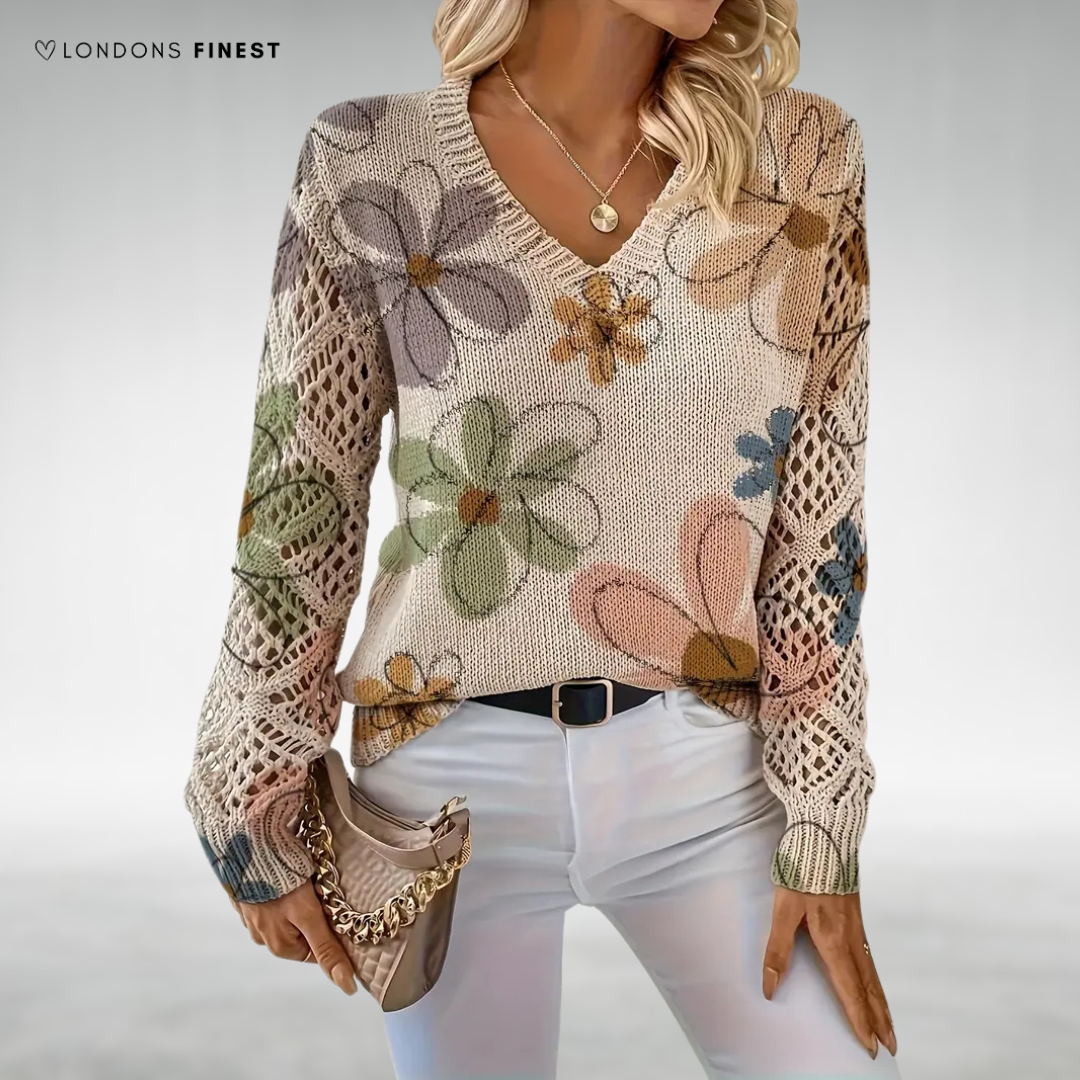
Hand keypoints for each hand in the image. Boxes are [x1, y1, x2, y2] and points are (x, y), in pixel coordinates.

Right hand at [229, 878, 356, 995]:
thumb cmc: (281, 882)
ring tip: (305, 878)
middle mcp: (263, 936)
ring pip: (288, 914)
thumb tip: (347, 986)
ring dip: (299, 899)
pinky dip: (284, 888)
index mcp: (279, 946)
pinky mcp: (249, 894)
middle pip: (303, 932)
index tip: (339, 910)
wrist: (246, 845)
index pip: (317, 949)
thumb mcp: (309, 916)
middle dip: (315, 914)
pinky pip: (273, 896)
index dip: (332, 931)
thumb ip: (327, 949)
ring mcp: (253, 915)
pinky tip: (287, 872)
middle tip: (323, 890)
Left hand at [762, 885, 895, 1058]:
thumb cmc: (801, 871)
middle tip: (890, 1047)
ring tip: (888, 1025)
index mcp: (833, 941)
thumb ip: (778, 948)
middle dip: (879, 1019)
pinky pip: (869, 956)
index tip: (870, 1047)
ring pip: (873, 973)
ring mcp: (856, 927)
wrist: (825, 835)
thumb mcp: (783, 908)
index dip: (859, 1020)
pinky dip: (876, 979)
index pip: (849, 991)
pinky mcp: (855, 914)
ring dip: (881, 1002)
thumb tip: (770, 987)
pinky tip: (873, 981)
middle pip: (869, 988)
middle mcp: (850, 938)